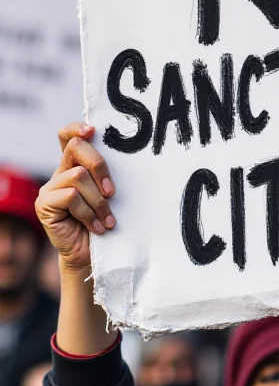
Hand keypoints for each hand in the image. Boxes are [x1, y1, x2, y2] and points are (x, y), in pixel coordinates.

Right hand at [35, 123, 115, 272]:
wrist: (91, 256)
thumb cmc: (105, 223)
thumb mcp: (110, 195)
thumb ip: (107, 176)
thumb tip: (128, 157)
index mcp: (75, 166)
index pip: (68, 136)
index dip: (77, 128)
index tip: (93, 131)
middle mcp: (59, 173)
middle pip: (76, 148)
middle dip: (99, 165)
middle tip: (112, 192)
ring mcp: (49, 188)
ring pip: (78, 176)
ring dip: (98, 200)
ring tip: (107, 219)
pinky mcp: (44, 205)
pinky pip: (71, 197)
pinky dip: (88, 212)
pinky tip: (96, 227)